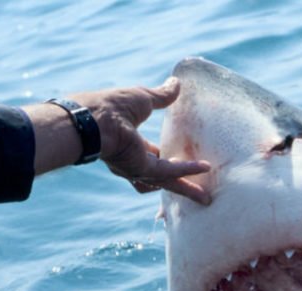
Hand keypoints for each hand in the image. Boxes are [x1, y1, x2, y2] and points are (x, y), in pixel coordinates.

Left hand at [26, 78, 210, 203]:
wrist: (96, 117)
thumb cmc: (112, 105)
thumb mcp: (143, 98)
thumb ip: (162, 95)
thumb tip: (176, 83)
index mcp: (130, 145)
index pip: (153, 157)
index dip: (168, 159)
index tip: (184, 158)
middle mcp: (133, 161)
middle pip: (162, 178)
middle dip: (181, 185)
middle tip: (199, 193)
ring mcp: (137, 168)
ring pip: (168, 182)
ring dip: (186, 189)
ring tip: (205, 197)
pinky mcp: (142, 169)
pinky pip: (169, 172)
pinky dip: (187, 170)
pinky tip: (205, 167)